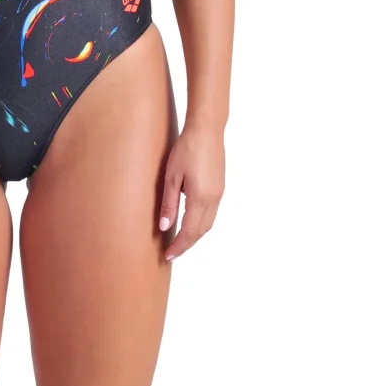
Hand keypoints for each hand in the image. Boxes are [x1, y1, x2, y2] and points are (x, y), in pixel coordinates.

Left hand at [158, 117, 224, 259]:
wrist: (207, 129)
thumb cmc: (187, 149)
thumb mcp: (171, 176)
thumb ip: (169, 203)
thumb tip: (165, 227)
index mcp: (200, 198)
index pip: (189, 232)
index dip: (179, 246)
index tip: (168, 256)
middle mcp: (213, 199)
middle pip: (201, 232)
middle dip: (187, 245)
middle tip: (172, 253)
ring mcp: (219, 193)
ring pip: (208, 224)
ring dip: (195, 235)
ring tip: (180, 241)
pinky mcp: (220, 187)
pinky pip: (211, 213)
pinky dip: (201, 223)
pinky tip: (190, 221)